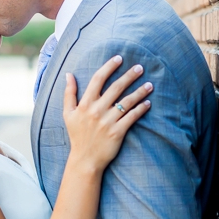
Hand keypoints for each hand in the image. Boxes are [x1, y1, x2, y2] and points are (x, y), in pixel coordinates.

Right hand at [62, 56, 152, 173]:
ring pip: (127, 102)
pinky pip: (132, 117)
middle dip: (129, 76)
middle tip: (140, 67)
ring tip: (150, 84)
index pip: (98, 79)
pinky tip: (148, 103)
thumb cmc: (77, 135)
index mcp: (85, 104)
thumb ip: (69, 93)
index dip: (109, 67)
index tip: (119, 58)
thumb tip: (69, 74)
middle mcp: (96, 110)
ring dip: (139, 92)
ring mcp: (108, 121)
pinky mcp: (118, 132)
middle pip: (116, 88)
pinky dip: (141, 109)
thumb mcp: (68, 114)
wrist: (85, 160)